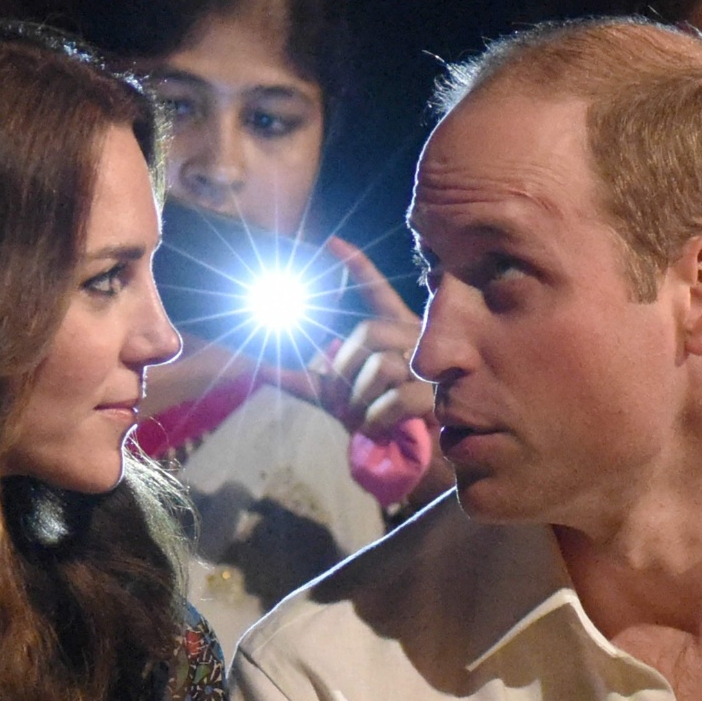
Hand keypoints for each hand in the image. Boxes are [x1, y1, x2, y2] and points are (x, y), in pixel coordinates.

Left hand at [296, 238, 432, 441]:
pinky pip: (398, 398)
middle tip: (337, 398)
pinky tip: (373, 429)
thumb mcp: (338, 396)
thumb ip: (306, 379)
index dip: (358, 267)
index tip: (331, 243)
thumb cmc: (378, 418)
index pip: (377, 292)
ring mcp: (431, 368)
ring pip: (383, 365)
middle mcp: (417, 341)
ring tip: (358, 419)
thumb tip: (263, 365)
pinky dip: (376, 418)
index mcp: (394, 333)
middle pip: (370, 331)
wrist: (413, 457)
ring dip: (359, 397)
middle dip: (343, 366)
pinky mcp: (438, 398)